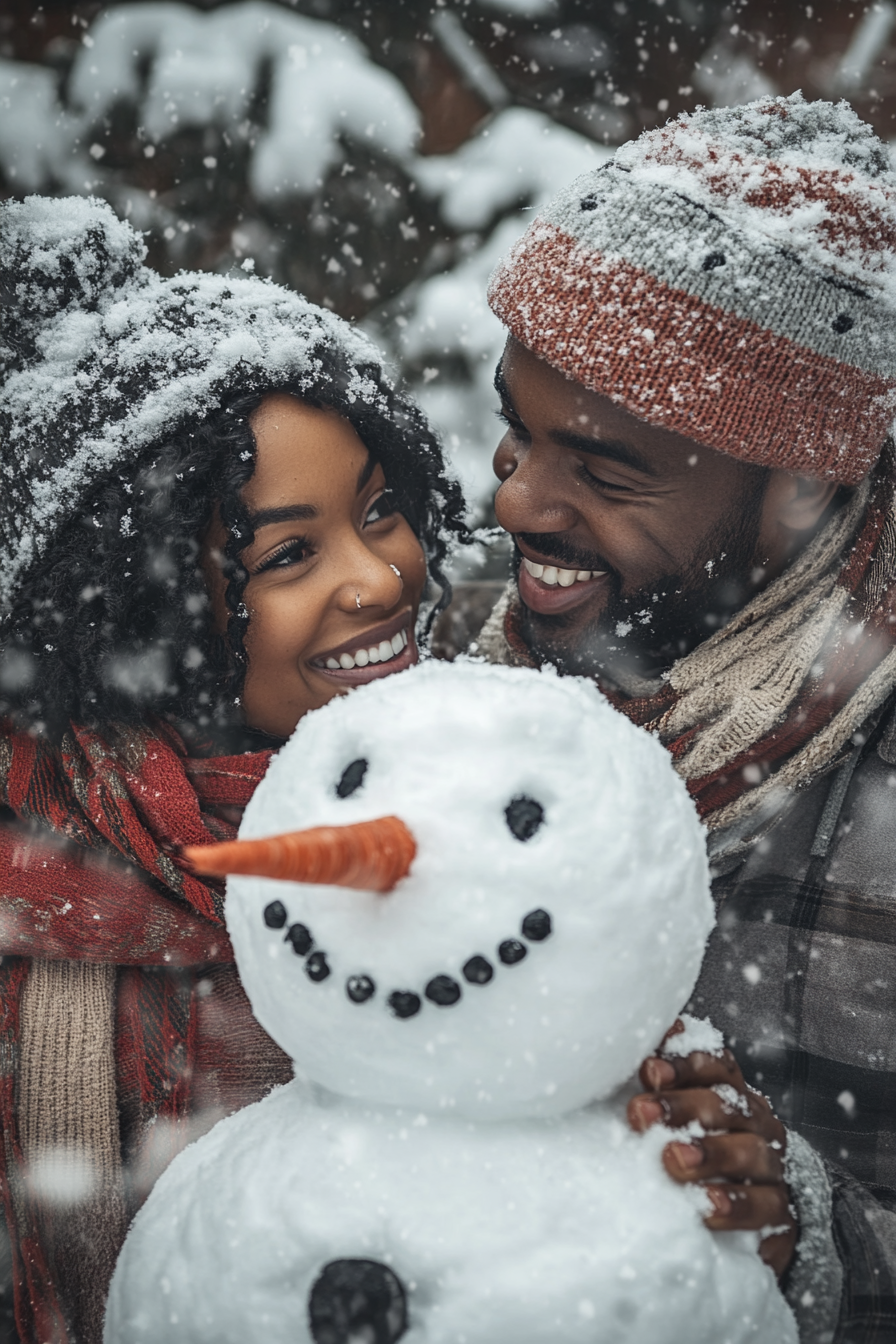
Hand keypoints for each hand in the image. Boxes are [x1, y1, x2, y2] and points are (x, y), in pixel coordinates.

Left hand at [626, 1022, 797, 1278]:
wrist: (754, 1222)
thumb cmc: (701, 1156)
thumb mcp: (676, 1120)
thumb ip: (658, 1088)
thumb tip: (632, 1046)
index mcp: (731, 1093)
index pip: (715, 1066)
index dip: (683, 1064)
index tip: (648, 1070)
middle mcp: (755, 1123)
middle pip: (726, 1105)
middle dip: (681, 1106)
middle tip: (640, 1112)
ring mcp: (771, 1167)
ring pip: (749, 1151)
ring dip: (710, 1152)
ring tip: (673, 1157)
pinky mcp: (779, 1213)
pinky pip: (766, 1205)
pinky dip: (737, 1204)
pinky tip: (708, 1204)